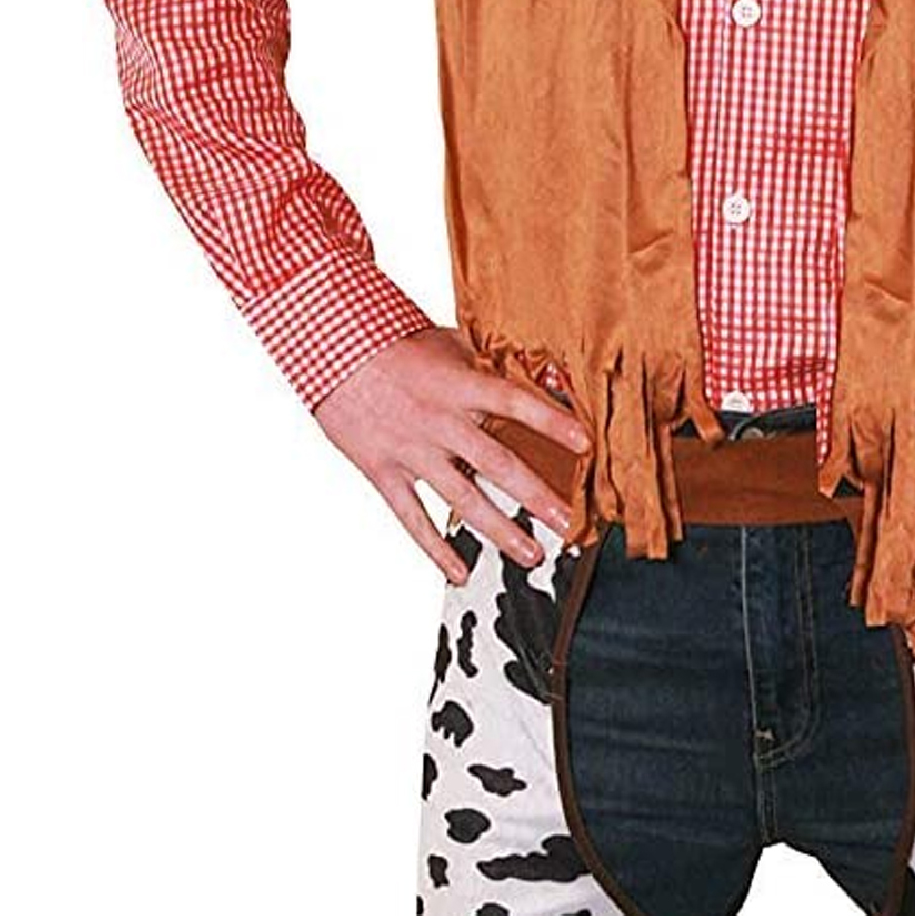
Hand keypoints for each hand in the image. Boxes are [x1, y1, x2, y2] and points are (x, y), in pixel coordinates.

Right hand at [316, 330, 589, 582]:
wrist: (329, 351)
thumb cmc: (392, 345)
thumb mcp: (445, 342)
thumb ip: (487, 364)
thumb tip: (539, 375)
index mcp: (458, 384)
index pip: (515, 403)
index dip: (551, 422)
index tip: (585, 444)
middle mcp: (439, 421)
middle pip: (497, 464)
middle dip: (537, 497)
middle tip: (568, 523)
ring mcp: (411, 451)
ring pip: (462, 499)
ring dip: (500, 531)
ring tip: (531, 555)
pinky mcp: (383, 471)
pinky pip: (412, 518)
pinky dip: (435, 549)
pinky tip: (460, 572)